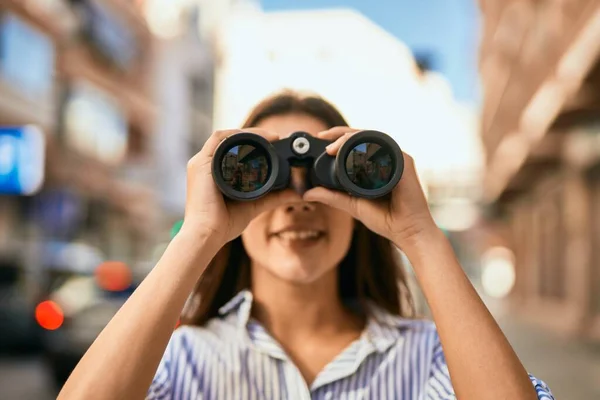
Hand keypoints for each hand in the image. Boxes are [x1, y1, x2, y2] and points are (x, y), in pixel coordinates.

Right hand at [183, 129, 300, 244]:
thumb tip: (298, 193)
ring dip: (248, 134)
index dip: (255, 143)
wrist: (207, 235)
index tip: (276, 144)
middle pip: (231, 141)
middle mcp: (206, 164)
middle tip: (276, 137)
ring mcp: (201, 163)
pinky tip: (253, 139)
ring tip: (269, 137)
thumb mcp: (254, 206)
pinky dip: (236, 136)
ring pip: (226, 137)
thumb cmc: (224, 225)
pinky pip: (218, 139)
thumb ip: (274, 197)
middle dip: (254, 136)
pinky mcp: (200, 164)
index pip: (235, 149)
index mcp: (215, 172)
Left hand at [303, 127, 438, 249]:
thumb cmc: (386, 219)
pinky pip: (384, 146)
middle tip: (322, 137)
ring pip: (371, 137)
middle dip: (340, 133)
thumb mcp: (351, 204)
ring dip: (350, 137)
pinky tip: (352, 150)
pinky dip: (367, 145)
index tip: (320, 140)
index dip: (338, 139)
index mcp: (377, 164)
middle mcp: (388, 157)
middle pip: (363, 135)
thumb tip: (307, 193)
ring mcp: (397, 158)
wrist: (407, 232)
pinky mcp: (404, 161)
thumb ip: (331, 197)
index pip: (357, 143)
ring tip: (332, 146)